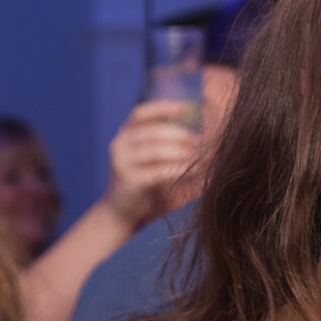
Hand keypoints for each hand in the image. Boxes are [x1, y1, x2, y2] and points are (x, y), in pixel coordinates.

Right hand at [102, 100, 203, 228]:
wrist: (120, 212)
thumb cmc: (142, 182)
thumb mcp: (149, 159)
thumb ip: (164, 144)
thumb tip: (198, 134)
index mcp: (124, 135)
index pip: (139, 114)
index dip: (161, 108)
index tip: (184, 108)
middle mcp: (120, 145)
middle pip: (153, 133)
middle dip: (181, 135)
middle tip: (200, 142)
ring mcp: (122, 163)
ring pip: (157, 151)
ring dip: (182, 153)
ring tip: (200, 157)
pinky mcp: (130, 180)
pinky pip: (159, 172)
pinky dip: (180, 170)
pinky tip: (194, 172)